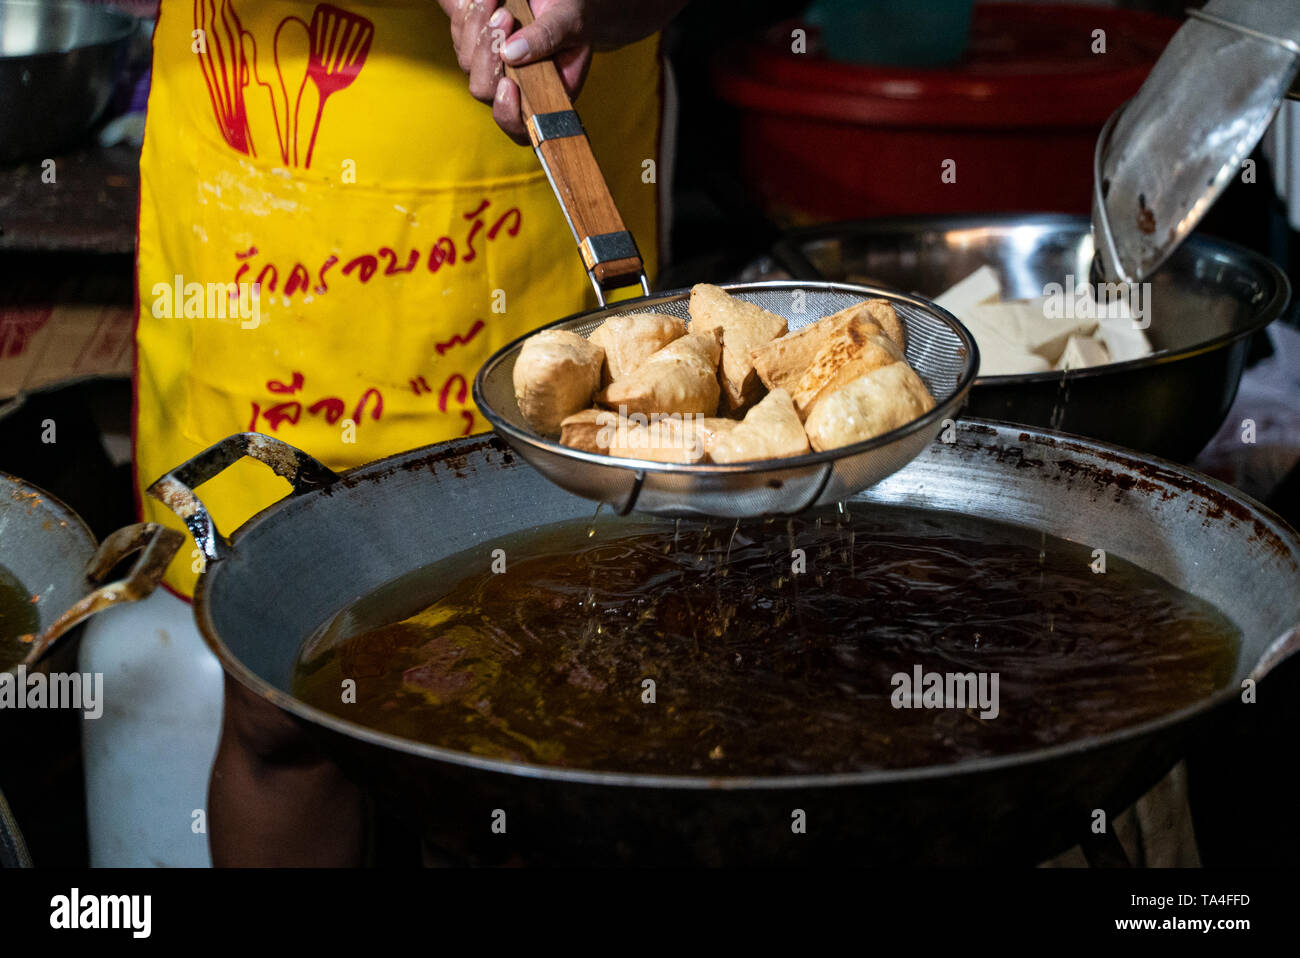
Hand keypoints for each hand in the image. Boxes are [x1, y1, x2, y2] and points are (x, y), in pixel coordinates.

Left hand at [439, 0, 687, 144]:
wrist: (593, 0)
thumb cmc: (593, 7)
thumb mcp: (577, 17)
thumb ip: (553, 37)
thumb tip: (517, 51)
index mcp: (547, 93)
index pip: (520, 126)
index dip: (509, 112)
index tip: (508, 82)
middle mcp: (521, 82)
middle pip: (484, 88)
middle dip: (487, 56)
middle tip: (501, 20)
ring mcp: (498, 60)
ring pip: (468, 60)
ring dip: (474, 30)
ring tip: (495, 5)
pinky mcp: (482, 37)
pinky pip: (460, 31)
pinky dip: (465, 14)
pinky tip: (482, 2)